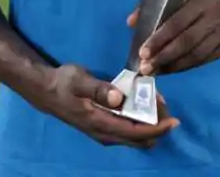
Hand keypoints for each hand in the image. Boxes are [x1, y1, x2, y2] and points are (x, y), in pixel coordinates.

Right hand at [35, 64, 178, 147]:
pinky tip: (143, 102)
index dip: (157, 129)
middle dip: (157, 126)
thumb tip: (119, 97)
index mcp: (100, 123)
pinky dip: (140, 120)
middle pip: (139, 139)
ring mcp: (104, 132)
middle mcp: (104, 133)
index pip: (135, 133)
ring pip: (135, 136)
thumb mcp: (79, 80)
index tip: (173, 121)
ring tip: (157, 101)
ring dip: (150, 123)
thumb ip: (99, 89)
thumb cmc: (63, 83)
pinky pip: (128, 130)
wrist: (45, 90)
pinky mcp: (104, 126)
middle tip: (166, 105)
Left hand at [128, 0, 219, 75]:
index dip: (159, 38)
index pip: (178, 22)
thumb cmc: (205, 4)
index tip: (143, 52)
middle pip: (187, 41)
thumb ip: (156, 7)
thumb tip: (131, 22)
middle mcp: (215, 17)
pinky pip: (204, 61)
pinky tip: (171, 71)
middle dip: (164, 56)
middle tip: (146, 68)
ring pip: (196, 55)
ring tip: (155, 72)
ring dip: (173, 66)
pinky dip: (185, 67)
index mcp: (202, 1)